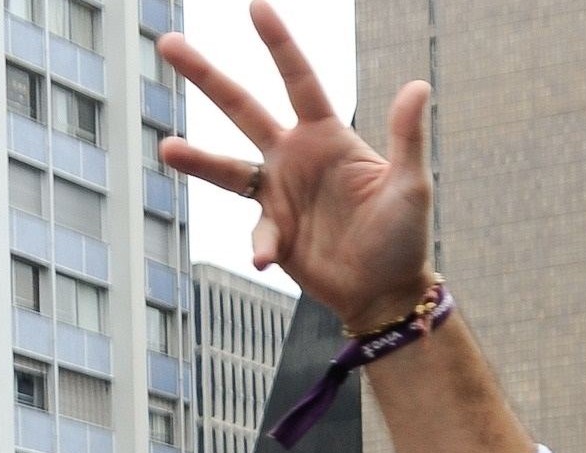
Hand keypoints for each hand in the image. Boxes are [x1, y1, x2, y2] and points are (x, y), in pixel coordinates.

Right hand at [156, 2, 434, 331]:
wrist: (387, 292)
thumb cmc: (405, 237)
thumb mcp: (412, 186)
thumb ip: (407, 138)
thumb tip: (418, 86)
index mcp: (328, 138)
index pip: (299, 81)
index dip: (279, 45)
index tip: (256, 6)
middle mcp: (295, 158)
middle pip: (242, 108)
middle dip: (207, 76)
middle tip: (168, 43)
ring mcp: (279, 193)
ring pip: (227, 167)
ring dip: (198, 159)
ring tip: (167, 148)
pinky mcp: (272, 230)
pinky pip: (257, 231)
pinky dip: (262, 244)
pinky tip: (267, 257)